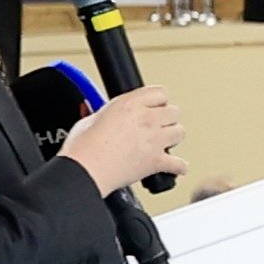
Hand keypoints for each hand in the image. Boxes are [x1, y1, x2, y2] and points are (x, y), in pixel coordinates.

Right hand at [59, 83, 181, 193]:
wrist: (85, 170)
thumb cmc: (82, 148)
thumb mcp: (89, 120)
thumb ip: (103, 114)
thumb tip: (103, 116)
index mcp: (130, 104)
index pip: (160, 92)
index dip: (157, 100)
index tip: (154, 106)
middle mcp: (146, 119)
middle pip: (174, 111)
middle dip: (166, 118)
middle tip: (158, 125)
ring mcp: (154, 140)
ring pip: (180, 132)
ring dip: (173, 138)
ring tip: (165, 142)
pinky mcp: (157, 161)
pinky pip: (178, 164)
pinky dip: (178, 167)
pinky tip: (176, 168)